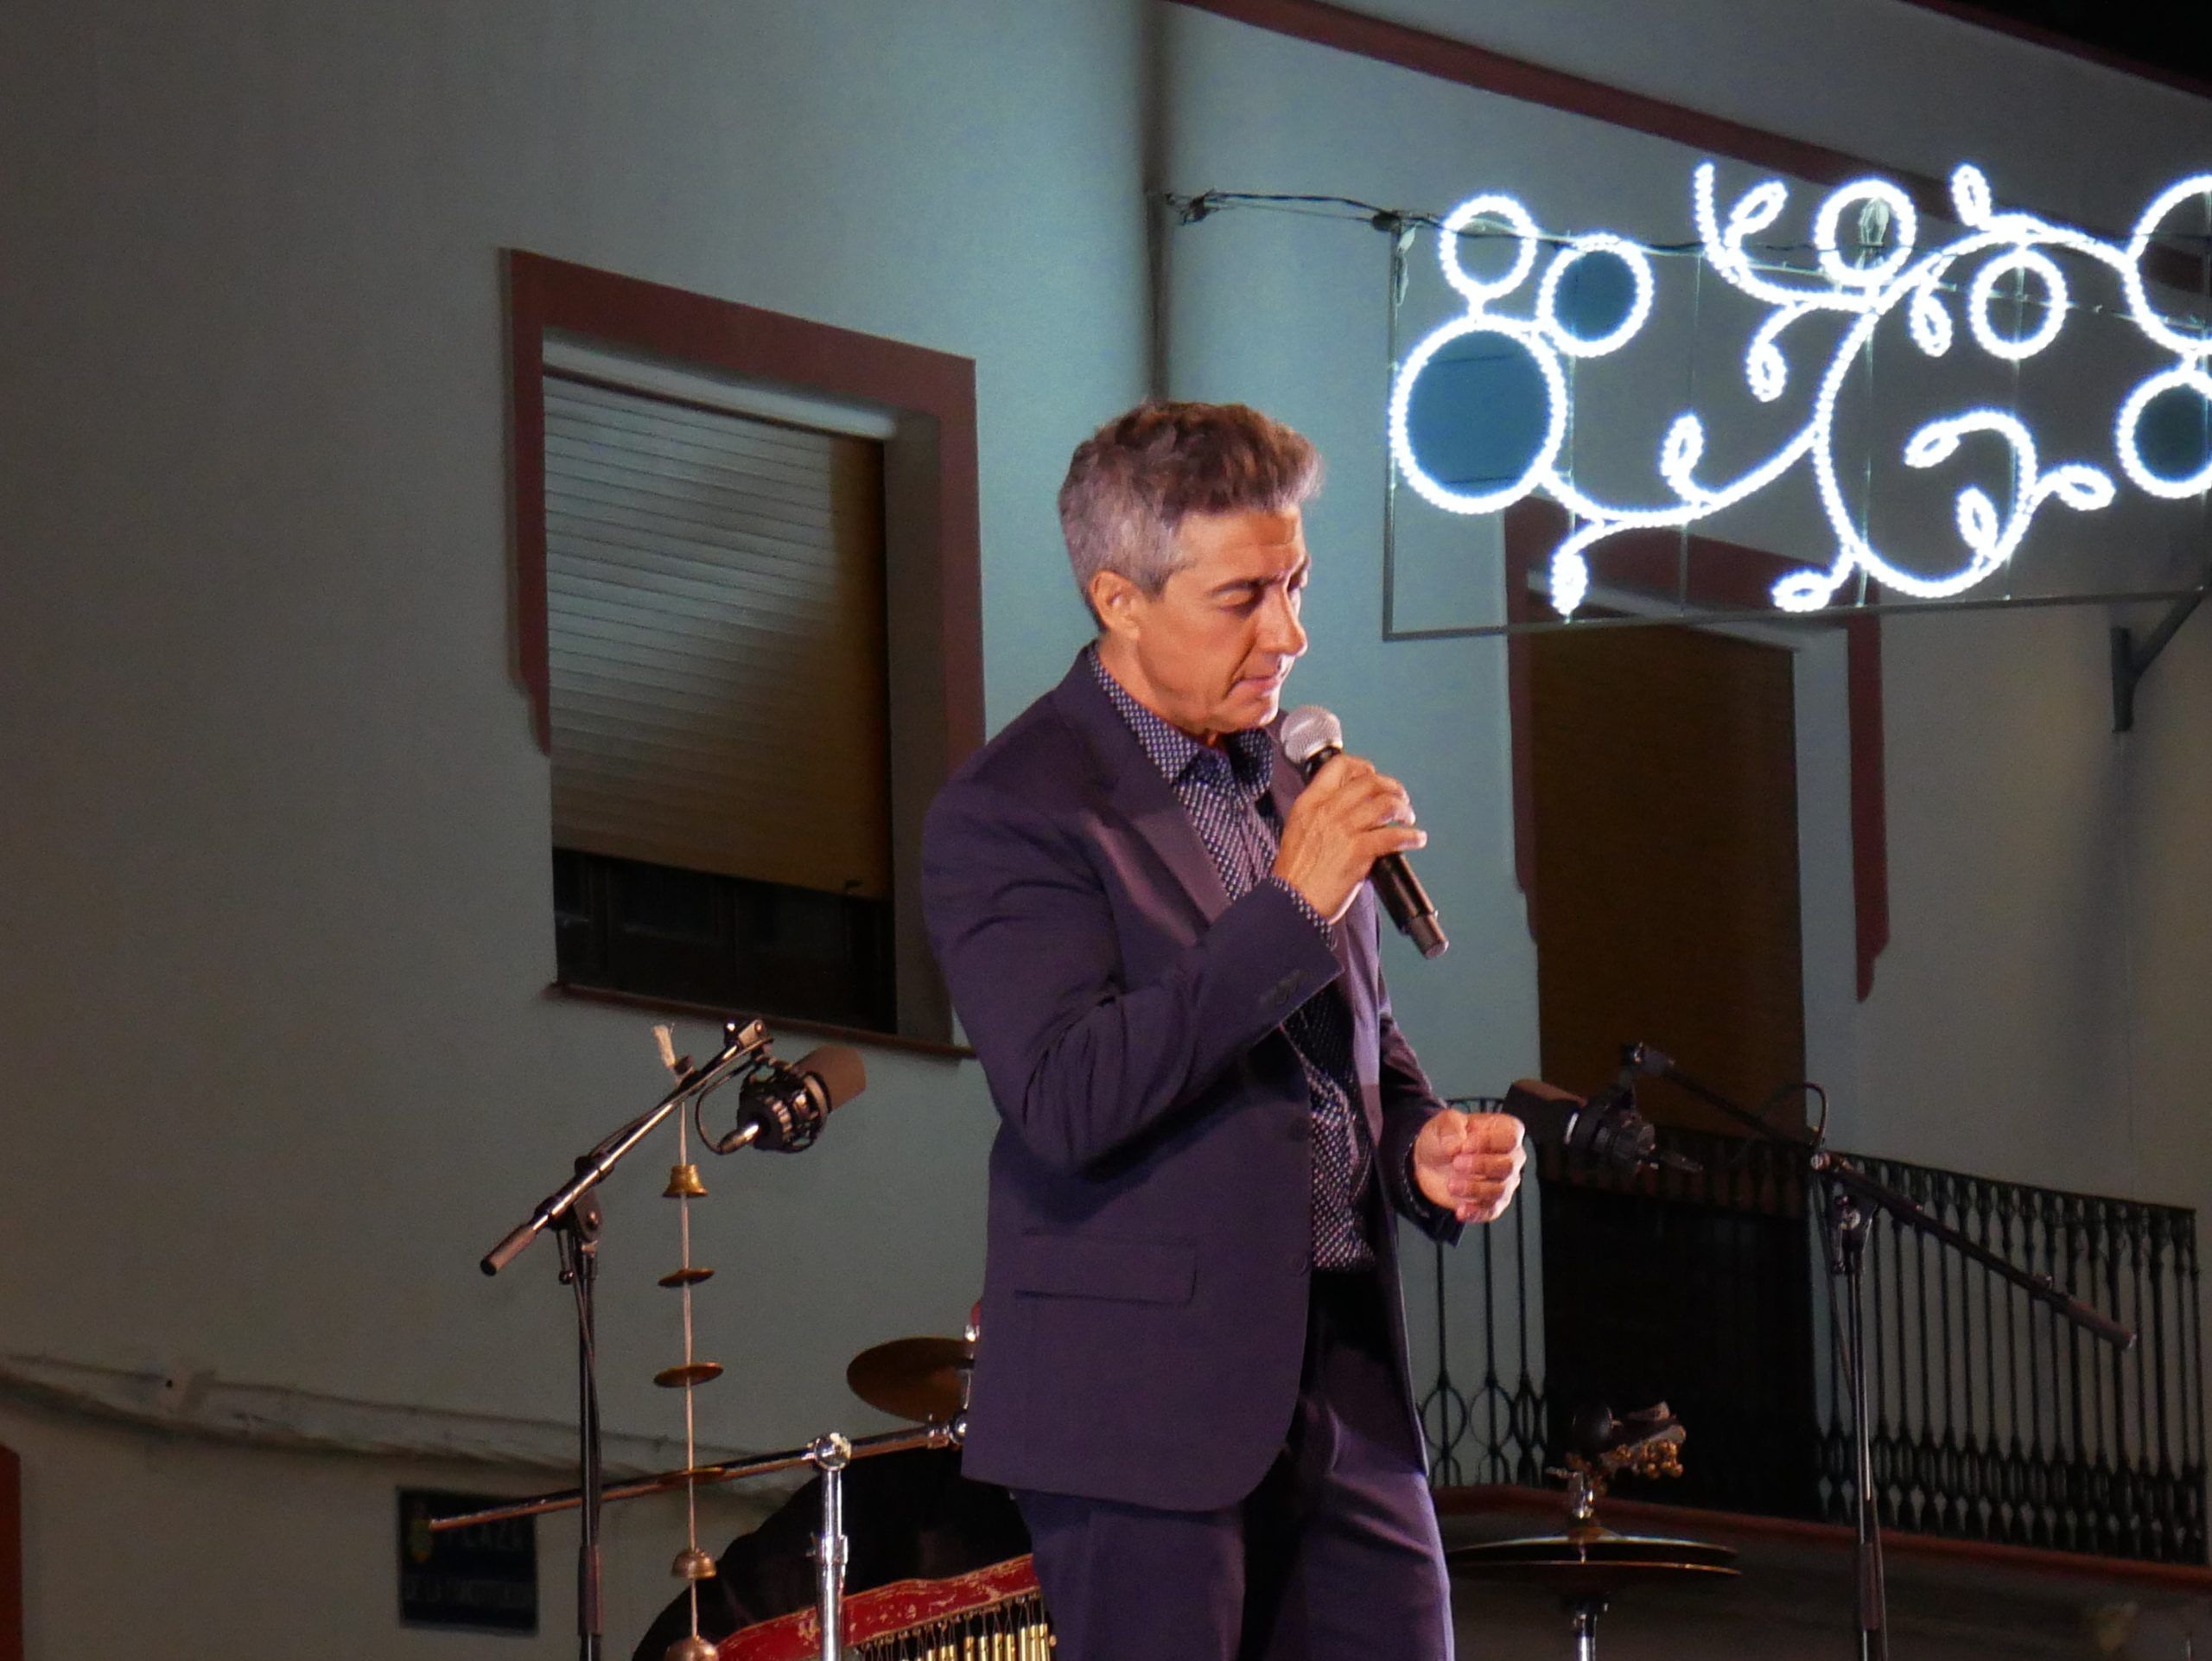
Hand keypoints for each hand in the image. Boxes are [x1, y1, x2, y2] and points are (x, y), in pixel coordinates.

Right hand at [1272, 754, 1424, 922]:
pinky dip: (1411, 837)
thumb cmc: (1295, 874)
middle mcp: (1327, 810)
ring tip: (1408, 819)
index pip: (1339, 767)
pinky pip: (1393, 836)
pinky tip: (1416, 840)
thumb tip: (1349, 809)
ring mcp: (1343, 830)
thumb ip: (1321, 815)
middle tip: (1400, 798)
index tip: (1374, 777)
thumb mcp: (1297, 830)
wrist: (1292, 901)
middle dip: (1392, 788)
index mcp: (1310, 803)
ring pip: (1385, 805)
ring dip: (1403, 810)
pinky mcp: (1358, 852)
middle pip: (1369, 782)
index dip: (1363, 768)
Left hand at [1413, 1110, 1525, 1224]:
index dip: (1489, 1142)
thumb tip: (1459, 1143)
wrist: (1428, 1163)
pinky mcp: (1492, 1202)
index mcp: (1502, 1131)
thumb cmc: (1444, 1139)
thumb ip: (1451, 1127)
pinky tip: (1461, 1210)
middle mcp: (1509, 1156)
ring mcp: (1503, 1181)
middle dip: (1481, 1166)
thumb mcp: (1442, 1123)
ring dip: (1474, 1189)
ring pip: (1500, 1190)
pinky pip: (1492, 1211)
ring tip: (1451, 1185)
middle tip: (1457, 1163)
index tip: (1466, 1145)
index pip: (1511, 1136)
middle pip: (1508, 1165)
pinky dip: (1476, 1212)